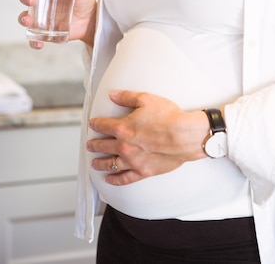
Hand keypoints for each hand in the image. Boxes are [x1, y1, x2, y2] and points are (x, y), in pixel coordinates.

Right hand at [18, 0, 96, 48]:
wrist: (90, 21)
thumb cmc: (84, 2)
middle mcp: (40, 2)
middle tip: (32, 0)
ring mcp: (40, 17)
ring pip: (24, 17)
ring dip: (23, 19)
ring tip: (28, 21)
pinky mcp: (44, 31)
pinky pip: (34, 38)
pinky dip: (34, 41)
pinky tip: (39, 43)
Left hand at [86, 90, 209, 184]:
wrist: (184, 136)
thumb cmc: (168, 117)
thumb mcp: (146, 99)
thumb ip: (127, 97)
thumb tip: (113, 94)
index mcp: (123, 128)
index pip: (103, 126)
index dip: (95, 124)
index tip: (92, 124)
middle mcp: (124, 146)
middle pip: (103, 146)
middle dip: (94, 144)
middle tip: (89, 144)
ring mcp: (133, 161)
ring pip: (110, 164)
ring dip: (100, 162)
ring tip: (94, 163)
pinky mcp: (143, 171)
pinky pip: (124, 178)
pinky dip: (115, 179)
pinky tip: (109, 179)